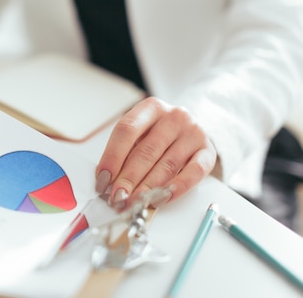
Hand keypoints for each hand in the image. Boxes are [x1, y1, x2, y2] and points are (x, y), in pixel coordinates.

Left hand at [95, 96, 216, 209]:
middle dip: (128, 178)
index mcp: (151, 107)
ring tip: (134, 202)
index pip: (127, 130)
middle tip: (117, 197)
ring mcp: (193, 133)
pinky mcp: (208, 151)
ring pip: (167, 164)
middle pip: (146, 151)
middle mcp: (174, 117)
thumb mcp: (139, 133)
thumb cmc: (158, 133)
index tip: (103, 178)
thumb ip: (124, 151)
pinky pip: (193, 172)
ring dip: (148, 188)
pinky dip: (177, 187)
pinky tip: (161, 198)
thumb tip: (106, 179)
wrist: (190, 130)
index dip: (112, 157)